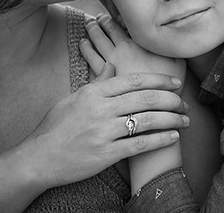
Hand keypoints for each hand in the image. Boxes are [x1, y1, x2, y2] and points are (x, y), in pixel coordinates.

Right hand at [26, 71, 188, 187]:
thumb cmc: (54, 128)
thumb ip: (96, 83)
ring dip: (171, 119)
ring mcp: (104, 132)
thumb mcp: (72, 98)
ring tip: (184, 120)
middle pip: (144, 98)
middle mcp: (100, 109)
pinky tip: (172, 137)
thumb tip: (111, 64)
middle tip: (184, 102)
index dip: (158, 80)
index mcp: (93, 93)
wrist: (39, 157)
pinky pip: (139, 144)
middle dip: (170, 99)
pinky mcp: (106, 154)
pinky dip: (159, 140)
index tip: (174, 82)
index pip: (132, 80)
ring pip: (146, 120)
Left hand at [79, 14, 185, 92]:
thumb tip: (174, 32)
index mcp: (135, 43)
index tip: (103, 16)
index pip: (116, 25)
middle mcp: (119, 51)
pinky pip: (91, 61)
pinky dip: (86, 51)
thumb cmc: (169, 82)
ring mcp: (110, 65)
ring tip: (86, 29)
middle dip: (96, 24)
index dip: (108, 19)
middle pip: (103, 33)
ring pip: (94, 45)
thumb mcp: (176, 59)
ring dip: (90, 35)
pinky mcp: (105, 79)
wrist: (157, 104)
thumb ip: (170, 45)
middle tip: (92, 20)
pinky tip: (84, 45)